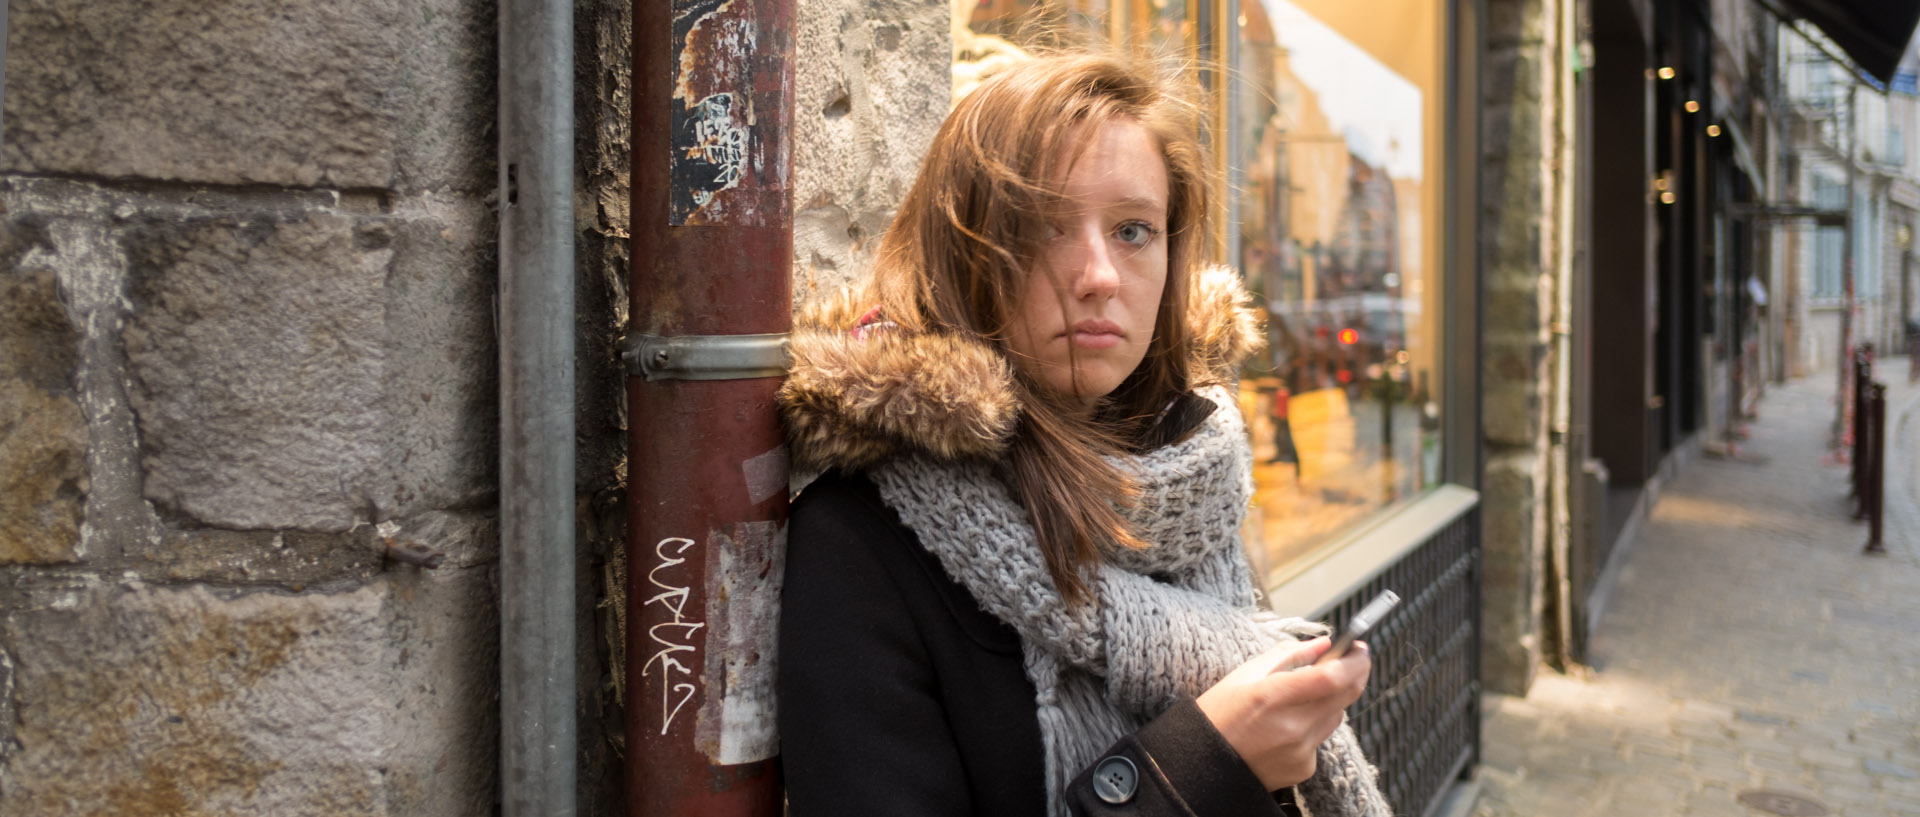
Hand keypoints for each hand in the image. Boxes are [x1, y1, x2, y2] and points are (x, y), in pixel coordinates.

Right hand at [1193, 637, 1370, 790]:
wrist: (1202, 765)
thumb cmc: (1218, 715)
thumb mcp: (1244, 675)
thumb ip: (1288, 655)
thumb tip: (1324, 644)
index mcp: (1273, 696)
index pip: (1333, 676)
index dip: (1355, 661)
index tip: (1359, 648)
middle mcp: (1292, 726)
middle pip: (1346, 695)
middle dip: (1355, 674)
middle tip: (1351, 660)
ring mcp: (1300, 750)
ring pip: (1336, 715)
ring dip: (1331, 700)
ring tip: (1302, 697)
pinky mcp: (1304, 768)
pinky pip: (1321, 738)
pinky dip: (1313, 726)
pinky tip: (1286, 728)